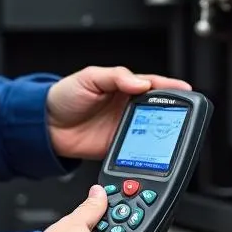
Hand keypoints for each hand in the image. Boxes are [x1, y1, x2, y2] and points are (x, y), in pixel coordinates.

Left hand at [46, 65, 190, 159]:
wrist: (45, 126)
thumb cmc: (64, 96)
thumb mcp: (89, 77)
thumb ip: (115, 77)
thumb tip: (140, 82)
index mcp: (124, 86)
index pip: (153, 85)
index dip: (171, 88)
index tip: (187, 90)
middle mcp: (127, 107)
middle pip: (158, 110)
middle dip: (173, 114)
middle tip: (186, 118)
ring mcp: (124, 128)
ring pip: (151, 131)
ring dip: (162, 135)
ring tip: (174, 137)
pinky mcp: (118, 148)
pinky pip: (137, 150)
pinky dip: (147, 153)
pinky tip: (154, 154)